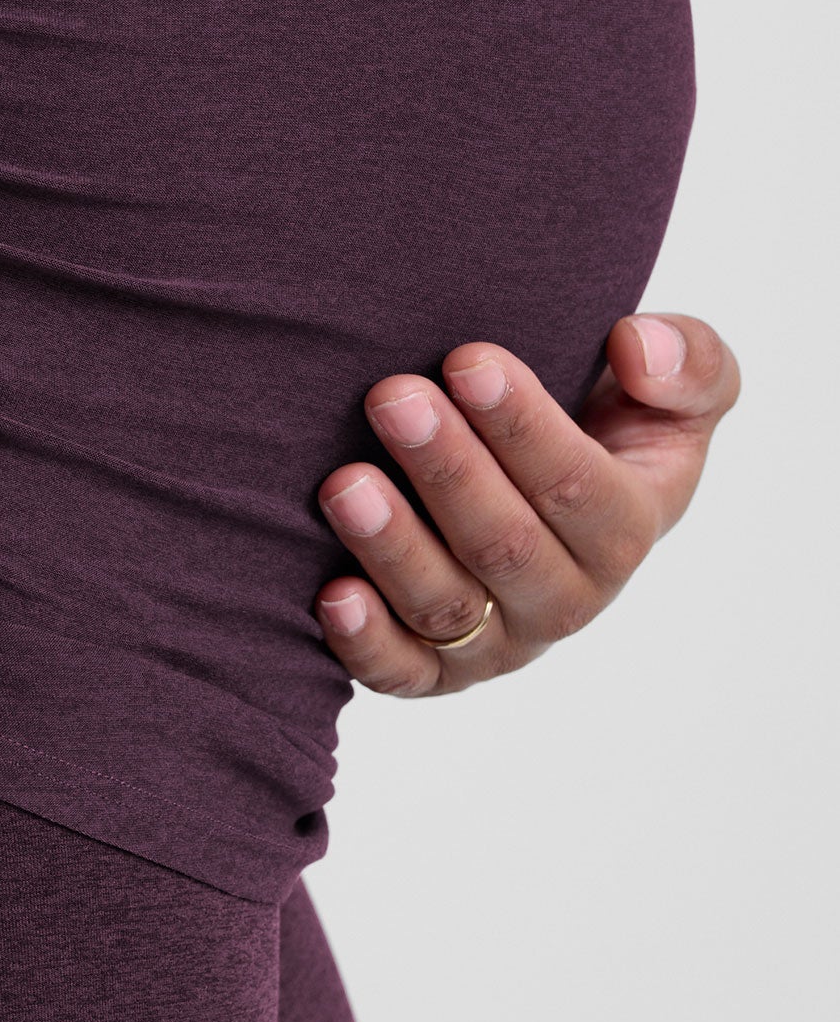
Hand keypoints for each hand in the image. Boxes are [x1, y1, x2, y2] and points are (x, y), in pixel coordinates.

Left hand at [312, 313, 738, 696]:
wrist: (532, 487)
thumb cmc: (601, 429)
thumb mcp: (668, 391)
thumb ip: (688, 362)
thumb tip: (638, 347)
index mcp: (627, 530)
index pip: (579, 487)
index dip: (524, 427)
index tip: (469, 361)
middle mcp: (565, 599)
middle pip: (505, 545)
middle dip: (448, 469)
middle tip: (393, 397)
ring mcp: (498, 641)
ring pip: (446, 606)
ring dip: (394, 546)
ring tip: (346, 482)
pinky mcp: (434, 671)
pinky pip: (402, 673)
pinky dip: (367, 643)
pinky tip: (333, 595)